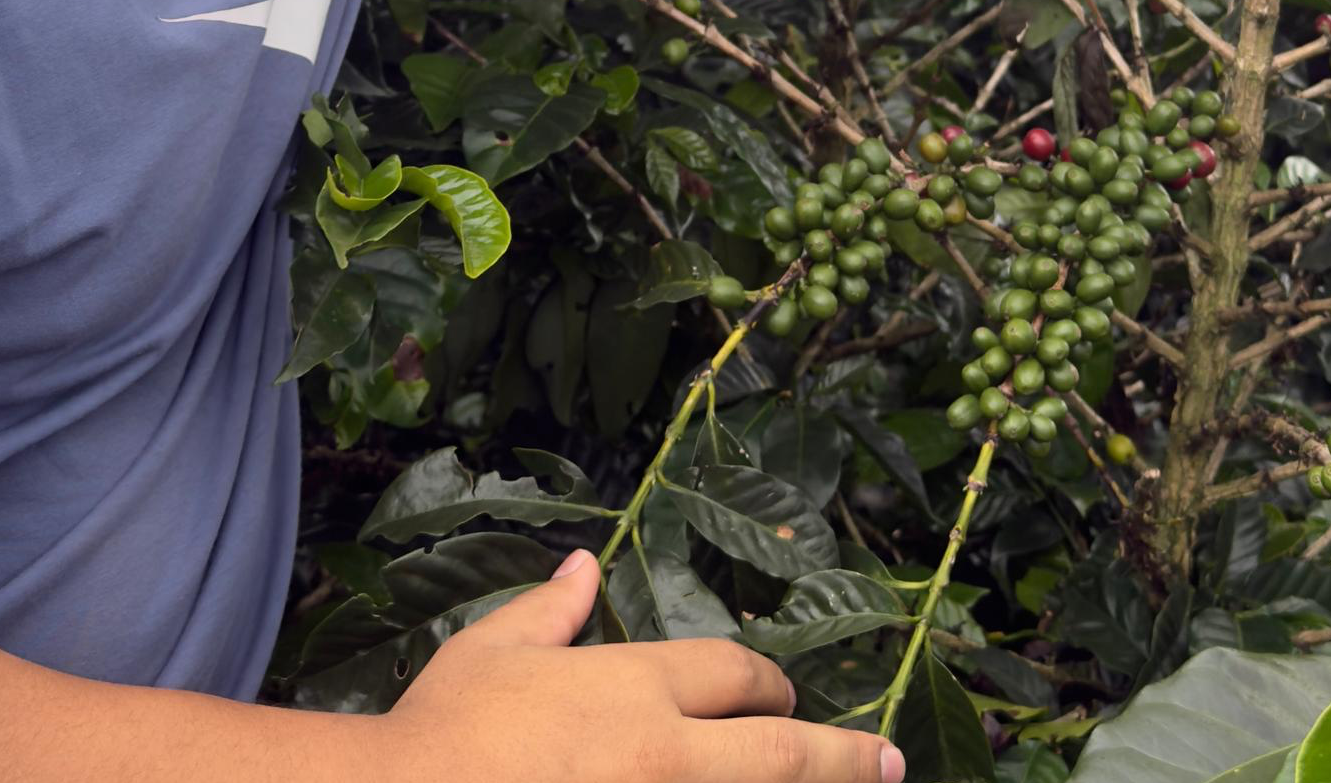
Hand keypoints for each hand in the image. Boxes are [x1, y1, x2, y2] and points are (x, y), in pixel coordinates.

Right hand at [381, 549, 903, 782]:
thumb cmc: (439, 736)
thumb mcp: (488, 652)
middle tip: (890, 764)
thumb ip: (547, 611)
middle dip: (846, 757)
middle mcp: (666, 758)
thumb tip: (583, 567)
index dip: (769, 680)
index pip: (736, 674)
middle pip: (785, 753)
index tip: (786, 691)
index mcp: (635, 689)